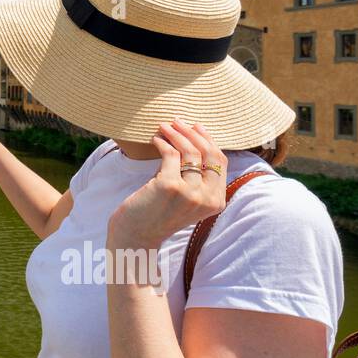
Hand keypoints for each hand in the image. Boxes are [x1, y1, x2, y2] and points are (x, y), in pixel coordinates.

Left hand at [107, 120, 227, 249]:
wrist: (136, 236)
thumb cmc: (158, 214)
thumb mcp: (186, 197)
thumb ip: (194, 176)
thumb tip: (191, 138)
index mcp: (216, 201)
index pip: (220, 162)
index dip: (209, 140)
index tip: (196, 127)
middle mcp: (207, 198)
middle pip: (209, 153)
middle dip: (193, 132)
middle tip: (177, 121)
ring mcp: (190, 193)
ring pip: (190, 151)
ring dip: (176, 133)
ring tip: (164, 126)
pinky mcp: (169, 186)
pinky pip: (170, 153)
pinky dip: (162, 142)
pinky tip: (155, 138)